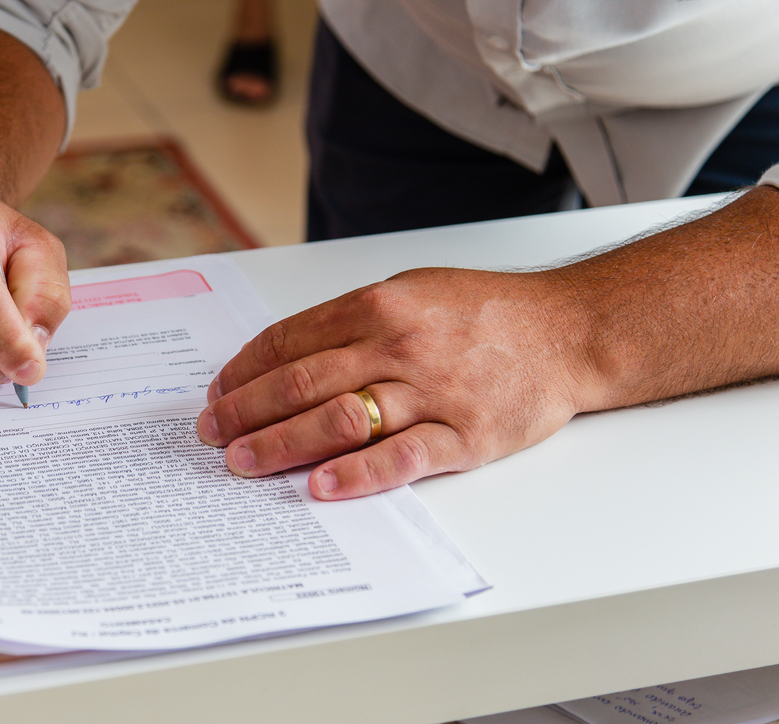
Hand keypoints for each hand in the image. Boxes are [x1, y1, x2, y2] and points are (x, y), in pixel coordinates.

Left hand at [196, 268, 595, 499]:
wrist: (567, 332)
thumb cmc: (487, 312)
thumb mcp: (412, 291)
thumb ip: (353, 321)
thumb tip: (288, 355)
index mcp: (379, 305)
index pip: (289, 340)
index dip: (244, 370)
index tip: (218, 392)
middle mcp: (399, 345)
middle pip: (300, 382)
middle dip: (244, 411)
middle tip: (211, 433)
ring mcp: (432, 391)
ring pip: (338, 419)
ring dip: (280, 444)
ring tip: (242, 462)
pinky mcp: (465, 435)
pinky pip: (402, 458)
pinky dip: (358, 474)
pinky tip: (320, 487)